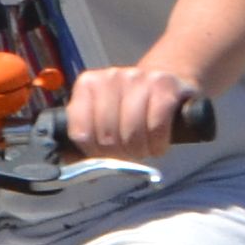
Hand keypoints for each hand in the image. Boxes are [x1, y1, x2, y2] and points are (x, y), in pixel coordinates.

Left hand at [64, 62, 197, 162]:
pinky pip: (156, 127)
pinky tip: (158, 144)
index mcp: (87, 85)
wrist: (165, 85)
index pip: (82, 133)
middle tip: (129, 154)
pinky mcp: (163, 86)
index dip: (95, 153)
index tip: (106, 156)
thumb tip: (79, 166)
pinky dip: (158, 144)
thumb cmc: (131, 108)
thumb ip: (87, 139)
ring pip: (131, 133)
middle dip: (120, 154)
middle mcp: (110, 78)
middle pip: (107, 136)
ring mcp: (138, 79)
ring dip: (140, 151)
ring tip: (144, 149)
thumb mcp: (103, 117)